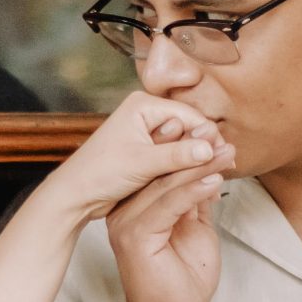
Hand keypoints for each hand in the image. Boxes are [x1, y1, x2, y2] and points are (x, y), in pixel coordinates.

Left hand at [37, 90, 229, 226]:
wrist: (75, 196)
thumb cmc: (98, 173)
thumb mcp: (142, 164)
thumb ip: (178, 156)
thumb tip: (209, 148)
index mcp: (143, 106)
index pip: (188, 115)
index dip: (208, 135)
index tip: (226, 155)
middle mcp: (145, 115)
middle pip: (188, 129)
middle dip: (204, 148)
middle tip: (225, 166)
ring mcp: (146, 134)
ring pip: (182, 145)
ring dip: (196, 160)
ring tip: (216, 175)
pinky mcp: (146, 152)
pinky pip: (173, 157)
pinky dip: (184, 168)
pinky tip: (198, 180)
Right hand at [108, 145, 224, 301]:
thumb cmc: (183, 281)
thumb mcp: (196, 229)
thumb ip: (195, 201)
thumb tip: (208, 168)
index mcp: (137, 208)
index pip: (163, 172)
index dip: (190, 153)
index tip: (217, 136)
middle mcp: (125, 212)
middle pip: (163, 174)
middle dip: (196, 153)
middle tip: (223, 136)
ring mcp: (126, 223)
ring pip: (165, 185)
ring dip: (199, 167)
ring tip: (226, 152)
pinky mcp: (133, 236)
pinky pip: (167, 205)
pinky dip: (193, 190)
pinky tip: (214, 178)